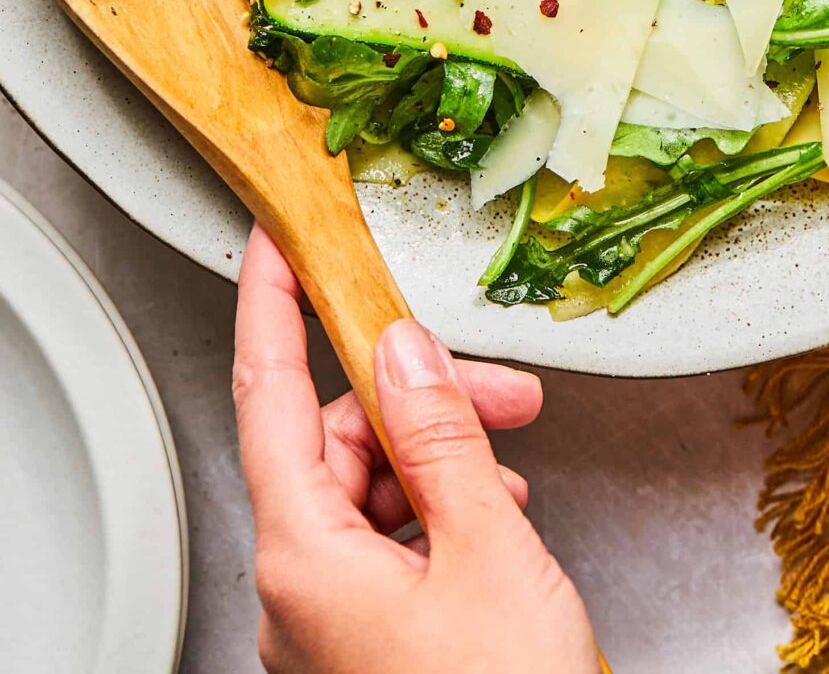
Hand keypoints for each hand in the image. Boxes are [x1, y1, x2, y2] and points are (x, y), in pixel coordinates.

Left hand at [232, 225, 599, 673]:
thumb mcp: (488, 548)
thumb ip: (441, 435)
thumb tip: (400, 349)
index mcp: (304, 561)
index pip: (266, 398)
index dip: (269, 309)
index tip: (274, 244)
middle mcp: (299, 595)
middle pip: (336, 444)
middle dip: (419, 400)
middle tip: (503, 391)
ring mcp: (331, 627)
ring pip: (369, 493)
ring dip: (442, 460)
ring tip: (514, 473)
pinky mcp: (368, 648)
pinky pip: (387, 545)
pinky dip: (442, 513)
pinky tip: (500, 522)